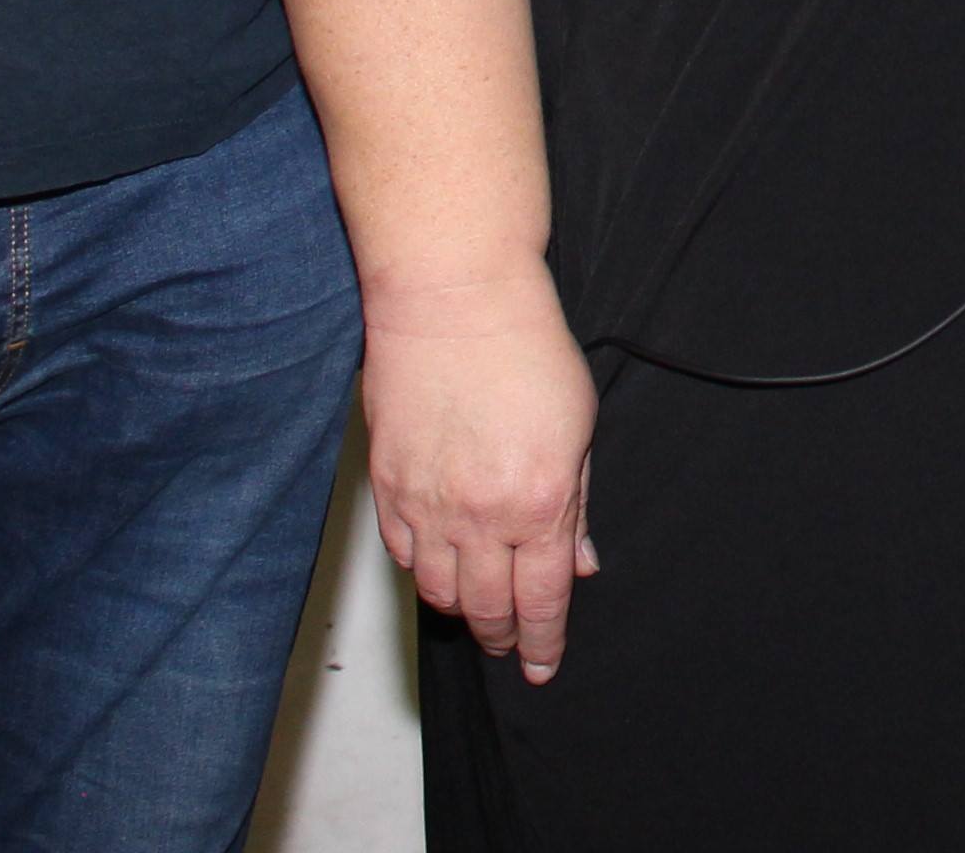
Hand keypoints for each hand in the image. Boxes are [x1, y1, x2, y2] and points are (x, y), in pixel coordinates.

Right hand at [359, 260, 600, 680]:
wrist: (454, 300)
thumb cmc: (527, 350)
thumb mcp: (578, 429)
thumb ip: (575, 506)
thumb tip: (578, 566)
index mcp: (536, 505)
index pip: (539, 602)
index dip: (541, 643)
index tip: (540, 666)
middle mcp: (477, 517)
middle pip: (485, 608)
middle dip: (502, 634)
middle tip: (511, 643)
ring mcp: (425, 504)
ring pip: (437, 591)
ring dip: (461, 610)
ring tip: (477, 610)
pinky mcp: (385, 485)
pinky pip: (402, 555)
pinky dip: (422, 571)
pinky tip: (437, 568)